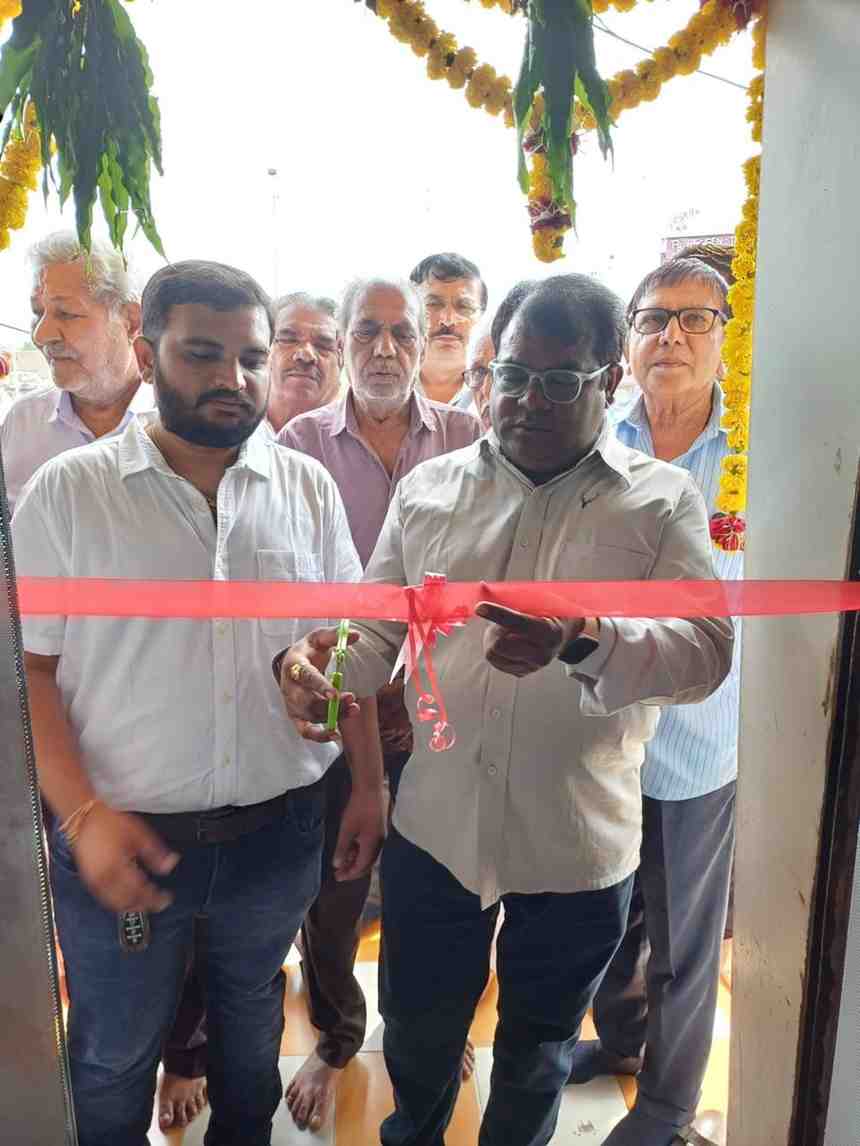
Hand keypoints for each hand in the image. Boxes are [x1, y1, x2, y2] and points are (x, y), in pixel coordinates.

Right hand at [72, 804, 178, 912]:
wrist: (83, 817)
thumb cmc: (109, 822)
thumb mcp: (138, 833)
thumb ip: (154, 852)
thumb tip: (170, 865)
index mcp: (118, 867)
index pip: (141, 891)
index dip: (155, 898)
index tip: (167, 899)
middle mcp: (104, 878)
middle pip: (127, 902)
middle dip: (144, 905)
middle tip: (157, 903)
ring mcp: (93, 881)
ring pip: (114, 904)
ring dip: (131, 906)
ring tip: (144, 903)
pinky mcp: (88, 880)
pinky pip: (104, 898)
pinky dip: (117, 902)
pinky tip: (126, 898)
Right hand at [279, 627, 360, 743]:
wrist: (293, 662)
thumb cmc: (309, 650)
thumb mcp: (319, 637)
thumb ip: (335, 635)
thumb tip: (356, 635)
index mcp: (294, 664)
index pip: (305, 677)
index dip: (320, 686)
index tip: (335, 694)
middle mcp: (288, 686)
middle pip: (308, 701)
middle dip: (330, 704)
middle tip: (352, 699)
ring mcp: (291, 703)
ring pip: (310, 716)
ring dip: (332, 716)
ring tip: (354, 709)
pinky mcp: (295, 716)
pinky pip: (304, 731)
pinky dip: (319, 736)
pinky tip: (336, 734)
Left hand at [332, 786, 385, 881]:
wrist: (371, 789)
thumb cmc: (358, 808)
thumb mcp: (346, 829)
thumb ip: (342, 848)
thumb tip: (336, 864)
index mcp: (372, 844)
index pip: (361, 866)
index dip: (350, 873)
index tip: (338, 877)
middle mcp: (379, 843)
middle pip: (367, 863)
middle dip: (353, 869)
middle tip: (339, 873)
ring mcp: (380, 836)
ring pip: (368, 854)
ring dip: (356, 860)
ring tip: (342, 861)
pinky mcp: (378, 829)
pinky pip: (370, 846)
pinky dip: (360, 850)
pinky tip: (350, 848)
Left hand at [475, 601, 584, 677]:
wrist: (561, 635)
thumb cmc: (547, 613)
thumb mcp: (537, 600)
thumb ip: (512, 595)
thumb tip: (482, 586)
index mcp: (550, 632)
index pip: (518, 623)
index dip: (497, 613)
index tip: (479, 607)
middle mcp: (543, 654)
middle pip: (500, 644)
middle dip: (495, 629)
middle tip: (500, 620)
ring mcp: (532, 666)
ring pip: (493, 653)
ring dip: (493, 639)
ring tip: (504, 630)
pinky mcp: (521, 672)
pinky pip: (495, 661)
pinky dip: (495, 648)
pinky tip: (507, 640)